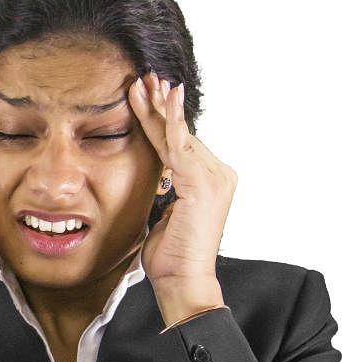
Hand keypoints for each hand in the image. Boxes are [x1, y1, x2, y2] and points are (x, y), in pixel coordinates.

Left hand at [128, 71, 237, 303]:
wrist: (183, 282)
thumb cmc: (171, 258)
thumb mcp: (163, 215)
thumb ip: (163, 190)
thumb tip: (153, 176)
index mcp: (210, 181)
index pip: (182, 143)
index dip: (162, 120)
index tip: (145, 97)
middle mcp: (219, 174)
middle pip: (182, 133)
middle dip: (161, 106)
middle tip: (143, 79)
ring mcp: (214, 178)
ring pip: (180, 135)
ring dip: (160, 107)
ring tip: (142, 84)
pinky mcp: (203, 183)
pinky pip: (181, 146)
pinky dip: (170, 122)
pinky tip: (162, 99)